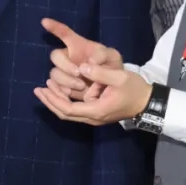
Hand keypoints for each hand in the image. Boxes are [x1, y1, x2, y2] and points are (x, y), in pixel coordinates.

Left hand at [35, 62, 153, 125]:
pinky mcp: (97, 113)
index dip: (53, 99)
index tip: (43, 88)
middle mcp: (92, 117)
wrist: (147, 102)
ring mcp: (95, 117)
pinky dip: (64, 102)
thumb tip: (83, 67)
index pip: (68, 108)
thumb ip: (100, 72)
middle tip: (38, 90)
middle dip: (50, 101)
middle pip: (65, 113)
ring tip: (45, 89)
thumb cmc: (134, 89)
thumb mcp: (120, 77)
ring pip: (69, 113)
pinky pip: (75, 110)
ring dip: (56, 102)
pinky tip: (60, 92)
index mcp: (96, 110)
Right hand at [42, 18, 122, 100]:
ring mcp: (64, 72)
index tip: (44, 21)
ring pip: (54, 74)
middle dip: (65, 65)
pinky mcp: (64, 87)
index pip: (64, 33)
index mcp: (78, 45)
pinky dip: (63, 90)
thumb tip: (89, 62)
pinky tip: (73, 93)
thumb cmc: (111, 66)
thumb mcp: (112, 57)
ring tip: (82, 86)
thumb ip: (102, 55)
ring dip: (66, 80)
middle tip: (79, 73)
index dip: (54, 27)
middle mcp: (68, 57)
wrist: (112, 86)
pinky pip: (56, 87)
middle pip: (55, 56)